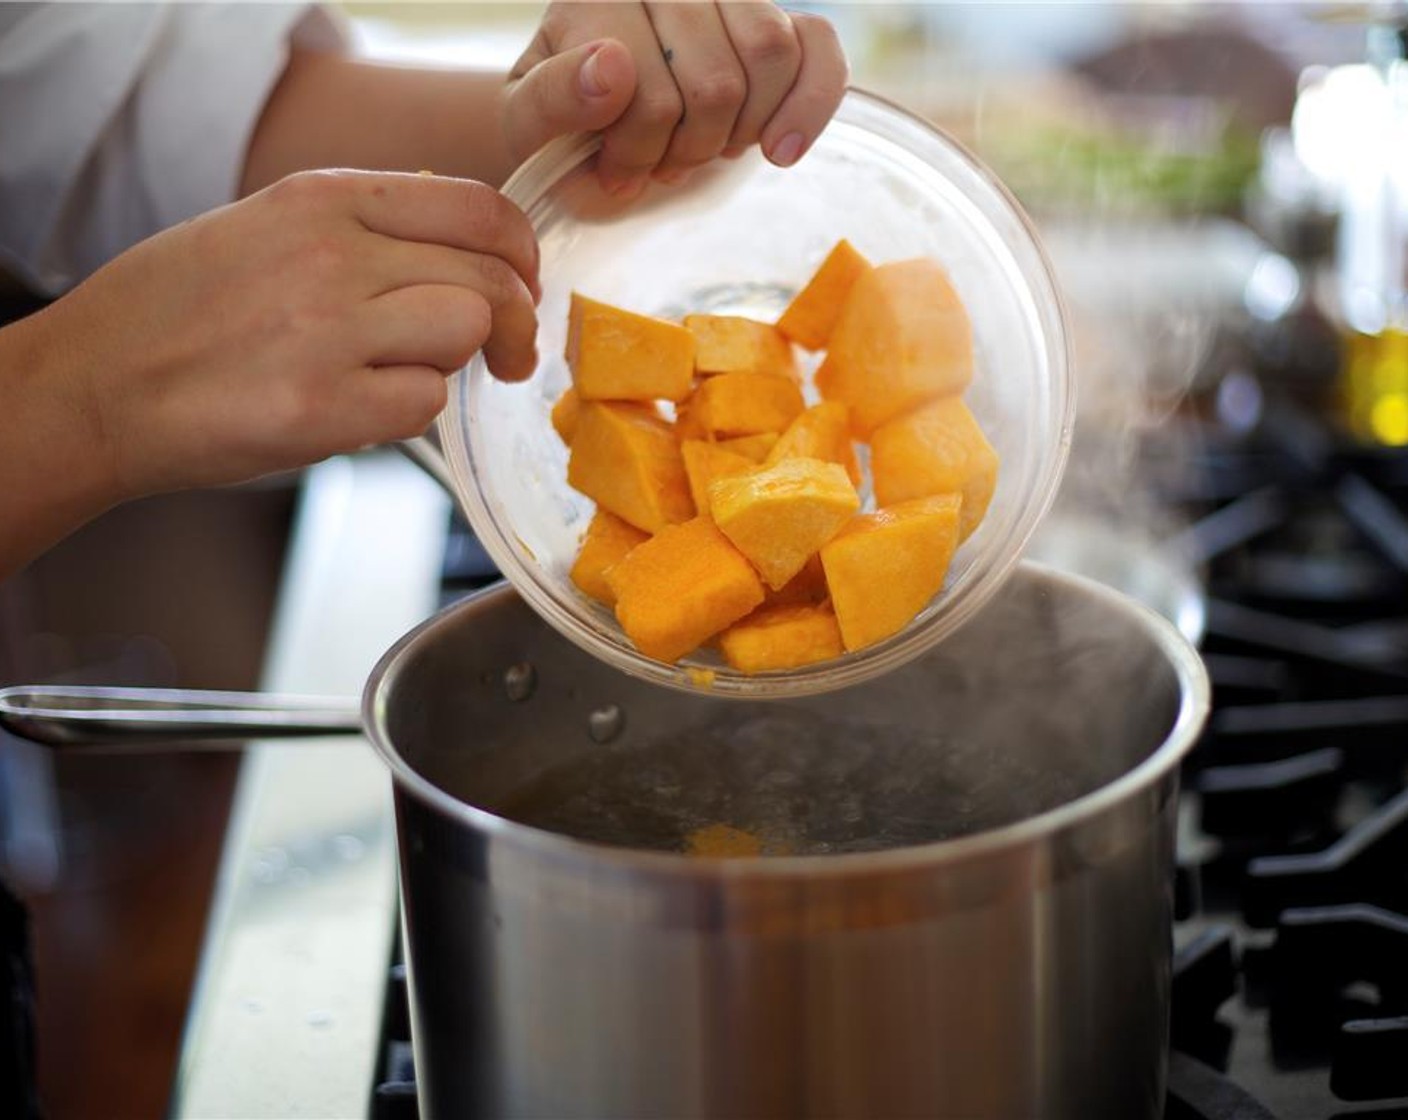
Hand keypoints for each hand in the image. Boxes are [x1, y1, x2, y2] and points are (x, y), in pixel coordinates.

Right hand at [24, 170, 537, 500]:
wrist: (95, 384)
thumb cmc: (180, 311)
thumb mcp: (268, 225)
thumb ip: (364, 225)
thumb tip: (457, 236)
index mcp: (325, 199)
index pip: (480, 209)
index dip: (521, 256)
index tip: (523, 287)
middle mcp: (335, 253)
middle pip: (490, 277)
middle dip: (515, 323)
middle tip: (508, 357)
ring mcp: (330, 329)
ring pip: (465, 332)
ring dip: (456, 364)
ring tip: (410, 378)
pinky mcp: (322, 407)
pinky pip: (425, 404)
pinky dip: (411, 413)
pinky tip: (363, 409)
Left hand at [503, 1, 847, 195]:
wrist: (595, 128)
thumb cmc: (558, 129)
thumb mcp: (526, 126)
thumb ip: (550, 100)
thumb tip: (611, 68)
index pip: (647, 89)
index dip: (634, 152)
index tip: (609, 171)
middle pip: (714, 84)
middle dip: (685, 150)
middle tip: (655, 162)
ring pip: (769, 59)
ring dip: (736, 134)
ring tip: (698, 147)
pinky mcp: (781, 23)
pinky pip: (820, 50)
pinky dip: (810, 107)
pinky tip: (778, 152)